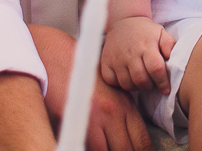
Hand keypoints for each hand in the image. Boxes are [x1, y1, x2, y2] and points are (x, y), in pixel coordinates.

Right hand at [28, 24, 152, 150]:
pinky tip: (89, 145)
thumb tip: (129, 139)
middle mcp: (111, 114)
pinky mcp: (71, 124)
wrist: (59, 59)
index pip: (141, 140)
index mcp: (124, 106)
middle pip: (126, 150)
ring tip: (106, 147)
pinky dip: (88, 148)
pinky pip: (85, 147)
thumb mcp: (112, 91)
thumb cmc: (85, 76)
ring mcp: (91, 120)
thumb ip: (123, 115)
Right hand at [100, 16, 175, 94]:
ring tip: (140, 81)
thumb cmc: (145, 31)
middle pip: (141, 80)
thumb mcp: (161, 33)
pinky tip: (127, 78)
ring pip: (127, 84)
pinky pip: (112, 81)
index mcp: (147, 46)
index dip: (163, 83)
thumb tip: (173, 59)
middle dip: (150, 86)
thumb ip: (169, 45)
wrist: (123, 21)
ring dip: (136, 87)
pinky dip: (120, 84)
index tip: (166, 90)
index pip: (156, 69)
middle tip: (152, 84)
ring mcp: (116, 58)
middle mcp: (131, 53)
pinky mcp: (106, 62)